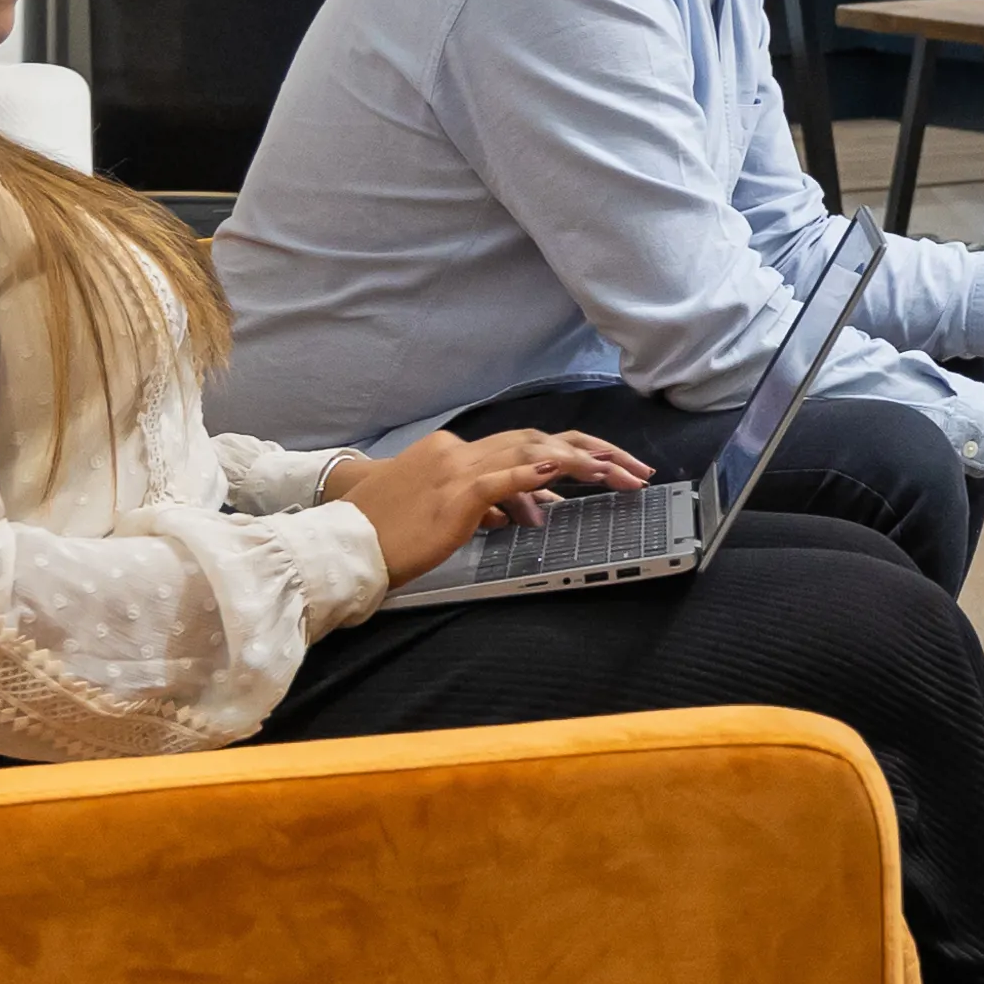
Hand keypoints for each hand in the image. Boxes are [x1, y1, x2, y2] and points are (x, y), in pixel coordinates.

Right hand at [333, 427, 653, 584]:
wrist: (347, 543)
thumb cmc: (391, 532)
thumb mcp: (449, 512)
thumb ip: (491, 505)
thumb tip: (532, 511)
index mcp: (458, 452)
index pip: (529, 444)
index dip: (576, 453)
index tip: (613, 467)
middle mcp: (460, 452)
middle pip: (540, 441)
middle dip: (595, 454)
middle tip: (636, 470)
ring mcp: (456, 470)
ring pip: (531, 453)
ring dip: (582, 463)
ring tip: (620, 475)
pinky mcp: (452, 496)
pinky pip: (499, 480)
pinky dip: (532, 475)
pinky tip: (561, 473)